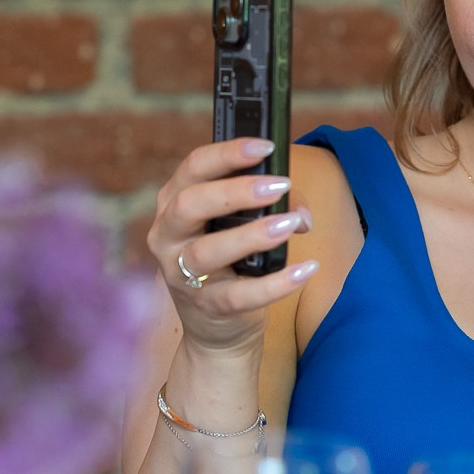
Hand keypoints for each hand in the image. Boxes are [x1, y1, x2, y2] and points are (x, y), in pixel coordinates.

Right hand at [147, 137, 317, 356]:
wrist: (216, 327)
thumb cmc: (230, 262)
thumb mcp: (237, 224)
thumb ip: (265, 206)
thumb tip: (299, 208)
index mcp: (174, 202)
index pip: (193, 167)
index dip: (228, 153)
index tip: (266, 146)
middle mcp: (168, 235)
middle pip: (191, 203)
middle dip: (237, 190)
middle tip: (280, 184)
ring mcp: (181, 273)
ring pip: (208, 250)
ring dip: (253, 234)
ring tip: (292, 223)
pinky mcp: (206, 306)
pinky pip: (239, 295)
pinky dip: (276, 283)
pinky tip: (305, 270)